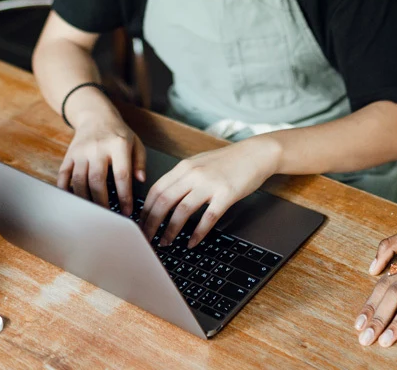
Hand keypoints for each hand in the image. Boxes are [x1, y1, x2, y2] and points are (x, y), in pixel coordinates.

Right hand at [57, 107, 145, 216]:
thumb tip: (141, 181)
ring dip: (86, 200)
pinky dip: (67, 191)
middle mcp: (98, 148)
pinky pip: (64, 176)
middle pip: (98, 180)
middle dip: (103, 202)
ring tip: (94, 213)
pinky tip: (74, 202)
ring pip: (80, 180)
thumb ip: (140, 162)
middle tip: (109, 217)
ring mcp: (81, 152)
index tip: (127, 211)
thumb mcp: (135, 143)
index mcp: (118, 145)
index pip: (122, 174)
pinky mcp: (69, 155)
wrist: (96, 116)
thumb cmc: (119, 134)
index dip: (125, 195)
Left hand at [139, 137, 280, 248]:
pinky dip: (198, 233)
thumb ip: (182, 177)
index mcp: (184, 167)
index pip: (156, 190)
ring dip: (170, 230)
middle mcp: (194, 174)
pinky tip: (192, 242)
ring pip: (182, 211)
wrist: (256, 153)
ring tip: (165, 242)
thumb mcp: (200, 162)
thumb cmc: (229, 160)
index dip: (145, 210)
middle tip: (146, 238)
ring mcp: (210, 184)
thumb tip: (163, 198)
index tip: (140, 224)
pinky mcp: (226, 194)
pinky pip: (208, 217)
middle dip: (151, 223)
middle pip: (164, 201)